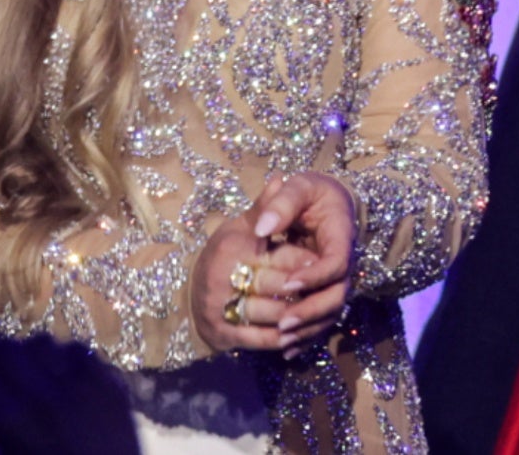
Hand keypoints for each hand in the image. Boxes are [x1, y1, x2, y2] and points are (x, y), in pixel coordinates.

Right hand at [0, 336, 140, 454]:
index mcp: (13, 422)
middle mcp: (44, 398)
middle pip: (7, 349)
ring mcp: (81, 388)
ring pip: (43, 343)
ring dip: (30, 353)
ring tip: (30, 368)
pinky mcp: (110, 387)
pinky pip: (80, 351)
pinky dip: (67, 358)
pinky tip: (63, 374)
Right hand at [190, 199, 321, 354]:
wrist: (187, 293)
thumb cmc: (222, 254)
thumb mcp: (239, 227)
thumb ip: (263, 208)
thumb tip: (280, 178)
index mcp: (232, 247)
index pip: (279, 255)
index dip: (305, 262)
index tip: (324, 265)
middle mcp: (224, 276)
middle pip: (278, 286)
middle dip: (306, 291)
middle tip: (330, 294)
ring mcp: (221, 306)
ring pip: (273, 314)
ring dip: (300, 318)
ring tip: (320, 315)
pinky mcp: (222, 332)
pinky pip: (259, 339)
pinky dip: (281, 341)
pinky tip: (296, 338)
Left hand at [251, 171, 357, 352]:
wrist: (327, 201)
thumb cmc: (310, 192)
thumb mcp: (298, 187)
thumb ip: (281, 203)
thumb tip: (261, 227)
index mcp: (341, 238)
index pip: (335, 264)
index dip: (314, 276)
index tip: (288, 282)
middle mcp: (344, 264)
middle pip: (337, 296)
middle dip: (311, 311)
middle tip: (283, 322)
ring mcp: (337, 281)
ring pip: (331, 313)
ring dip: (308, 329)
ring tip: (282, 340)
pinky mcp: (326, 292)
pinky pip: (322, 320)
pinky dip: (306, 336)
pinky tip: (286, 350)